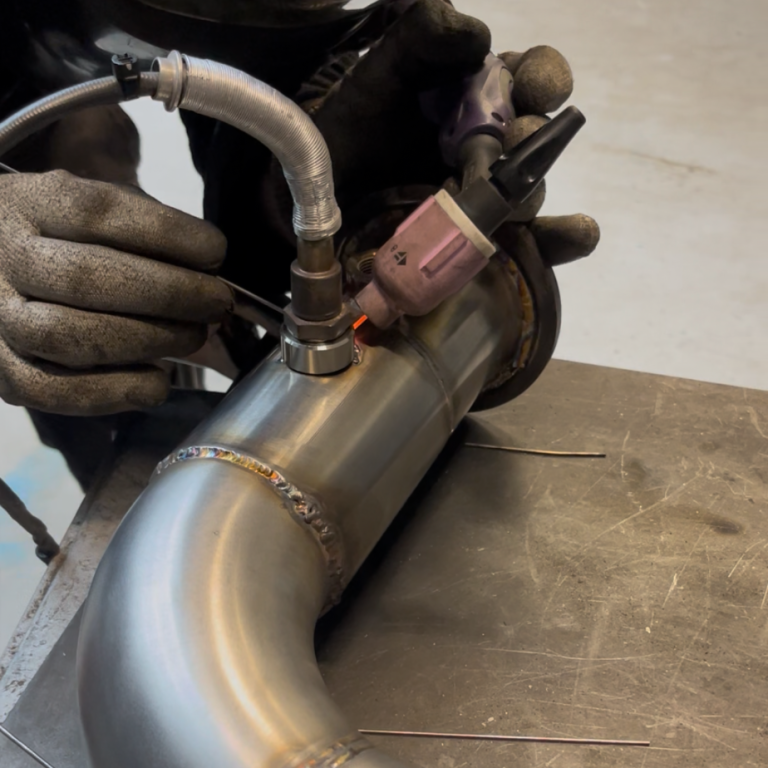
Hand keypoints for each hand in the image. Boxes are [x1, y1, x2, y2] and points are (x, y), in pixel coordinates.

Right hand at [0, 170, 232, 415]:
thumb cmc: (68, 241)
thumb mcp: (92, 211)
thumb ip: (143, 232)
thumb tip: (209, 271)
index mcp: (29, 203)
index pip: (98, 212)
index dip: (168, 234)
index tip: (216, 251)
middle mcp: (1, 257)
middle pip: (87, 279)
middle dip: (170, 294)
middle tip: (217, 302)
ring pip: (69, 337)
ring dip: (149, 341)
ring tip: (194, 335)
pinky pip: (52, 392)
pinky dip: (114, 392)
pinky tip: (157, 383)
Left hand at [300, 0, 598, 265]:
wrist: (312, 192)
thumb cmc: (348, 128)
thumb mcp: (378, 73)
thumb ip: (421, 38)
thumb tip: (478, 39)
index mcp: (475, 95)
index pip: (527, 78)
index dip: (541, 76)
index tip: (533, 84)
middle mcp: (488, 144)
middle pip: (534, 139)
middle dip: (530, 139)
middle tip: (509, 140)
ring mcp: (484, 197)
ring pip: (532, 193)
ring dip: (532, 193)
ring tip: (513, 201)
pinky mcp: (476, 243)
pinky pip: (528, 246)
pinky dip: (560, 241)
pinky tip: (578, 232)